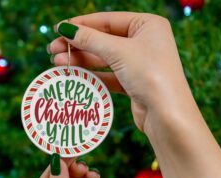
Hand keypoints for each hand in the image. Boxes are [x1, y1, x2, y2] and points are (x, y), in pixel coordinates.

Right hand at [48, 12, 189, 132]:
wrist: (167, 115)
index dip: (82, 24)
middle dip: (78, 45)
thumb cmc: (150, 75)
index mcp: (148, 25)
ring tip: (58, 63)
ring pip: (105, 59)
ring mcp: (140, 64)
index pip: (108, 20)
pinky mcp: (135, 83)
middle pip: (104, 40)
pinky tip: (76, 75)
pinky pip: (110, 75)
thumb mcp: (119, 51)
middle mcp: (145, 43)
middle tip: (53, 50)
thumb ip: (91, 39)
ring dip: (82, 61)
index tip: (59, 29)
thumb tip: (66, 29)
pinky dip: (93, 75)